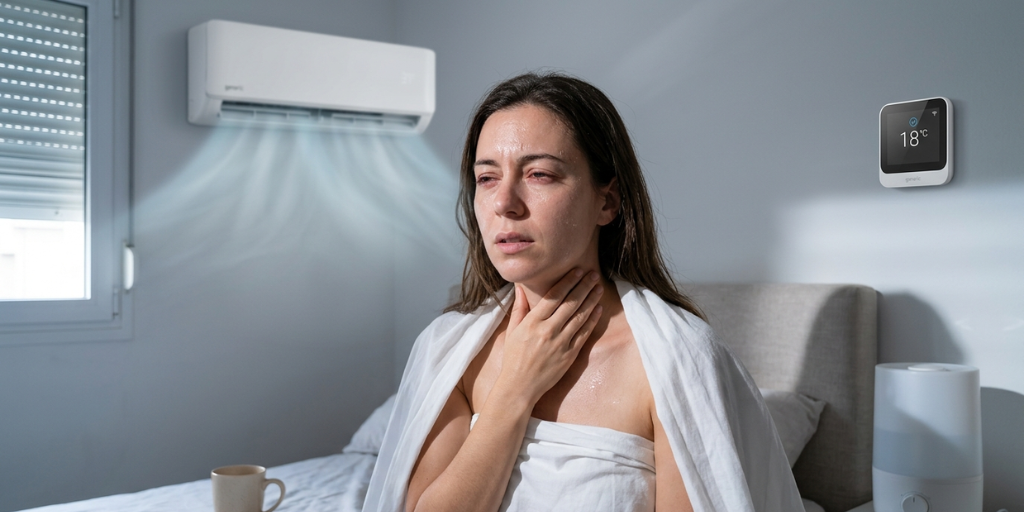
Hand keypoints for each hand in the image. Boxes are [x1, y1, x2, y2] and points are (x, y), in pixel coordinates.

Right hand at [495, 269, 604, 405]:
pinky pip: (584, 333)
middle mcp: (548, 331)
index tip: (577, 271)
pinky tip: (598, 309)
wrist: (520, 386)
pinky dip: (592, 320)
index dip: (568, 282)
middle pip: (570, 303)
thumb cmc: (514, 357)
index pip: (554, 296)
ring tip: (599, 287)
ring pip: (580, 316)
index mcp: (533, 323)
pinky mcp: (569, 355)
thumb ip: (519, 307)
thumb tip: (520, 286)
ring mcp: (561, 343)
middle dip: (583, 286)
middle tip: (593, 274)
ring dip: (591, 300)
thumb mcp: (512, 330)